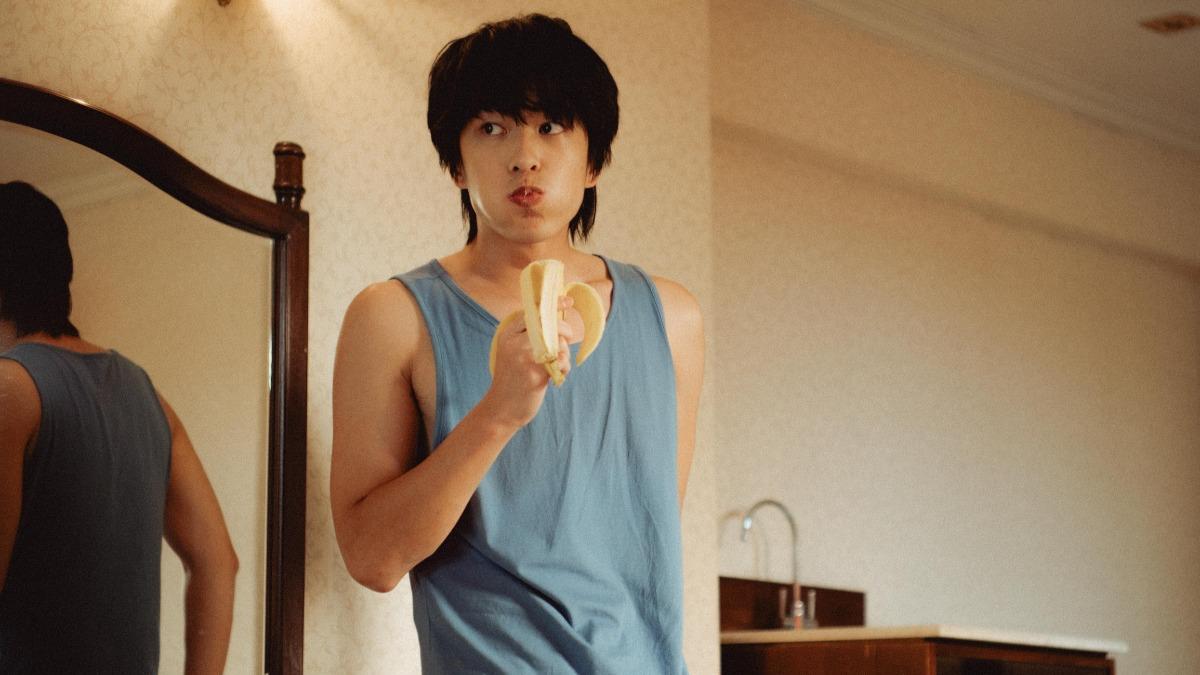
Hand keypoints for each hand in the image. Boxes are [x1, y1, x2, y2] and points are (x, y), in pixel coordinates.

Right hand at [482, 296, 574, 429]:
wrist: (502, 409)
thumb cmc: (511, 379)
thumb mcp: (512, 352)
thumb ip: (528, 336)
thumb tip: (557, 319)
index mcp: (507, 335)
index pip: (532, 312)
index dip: (552, 305)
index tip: (568, 301)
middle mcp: (514, 343)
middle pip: (549, 324)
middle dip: (565, 329)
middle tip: (568, 338)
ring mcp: (524, 358)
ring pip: (558, 343)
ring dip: (565, 354)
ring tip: (559, 365)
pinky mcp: (536, 374)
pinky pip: (561, 361)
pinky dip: (565, 367)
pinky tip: (558, 376)